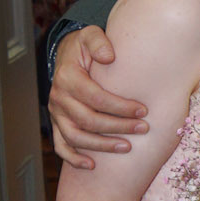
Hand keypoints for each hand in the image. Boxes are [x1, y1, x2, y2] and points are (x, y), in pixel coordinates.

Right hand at [49, 26, 147, 168]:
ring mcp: (56, 113)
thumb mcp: (90, 35)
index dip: (120, 107)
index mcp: (68, 77)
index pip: (96, 97)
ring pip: (75, 137)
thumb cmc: (84, 48)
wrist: (66, 56)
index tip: (143, 110)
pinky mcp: (56, 123)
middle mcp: (58, 97)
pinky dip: (73, 159)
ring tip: (127, 147)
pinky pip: (61, 145)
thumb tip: (109, 56)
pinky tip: (92, 165)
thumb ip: (99, 42)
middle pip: (88, 120)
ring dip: (101, 146)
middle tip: (143, 128)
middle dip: (118, 127)